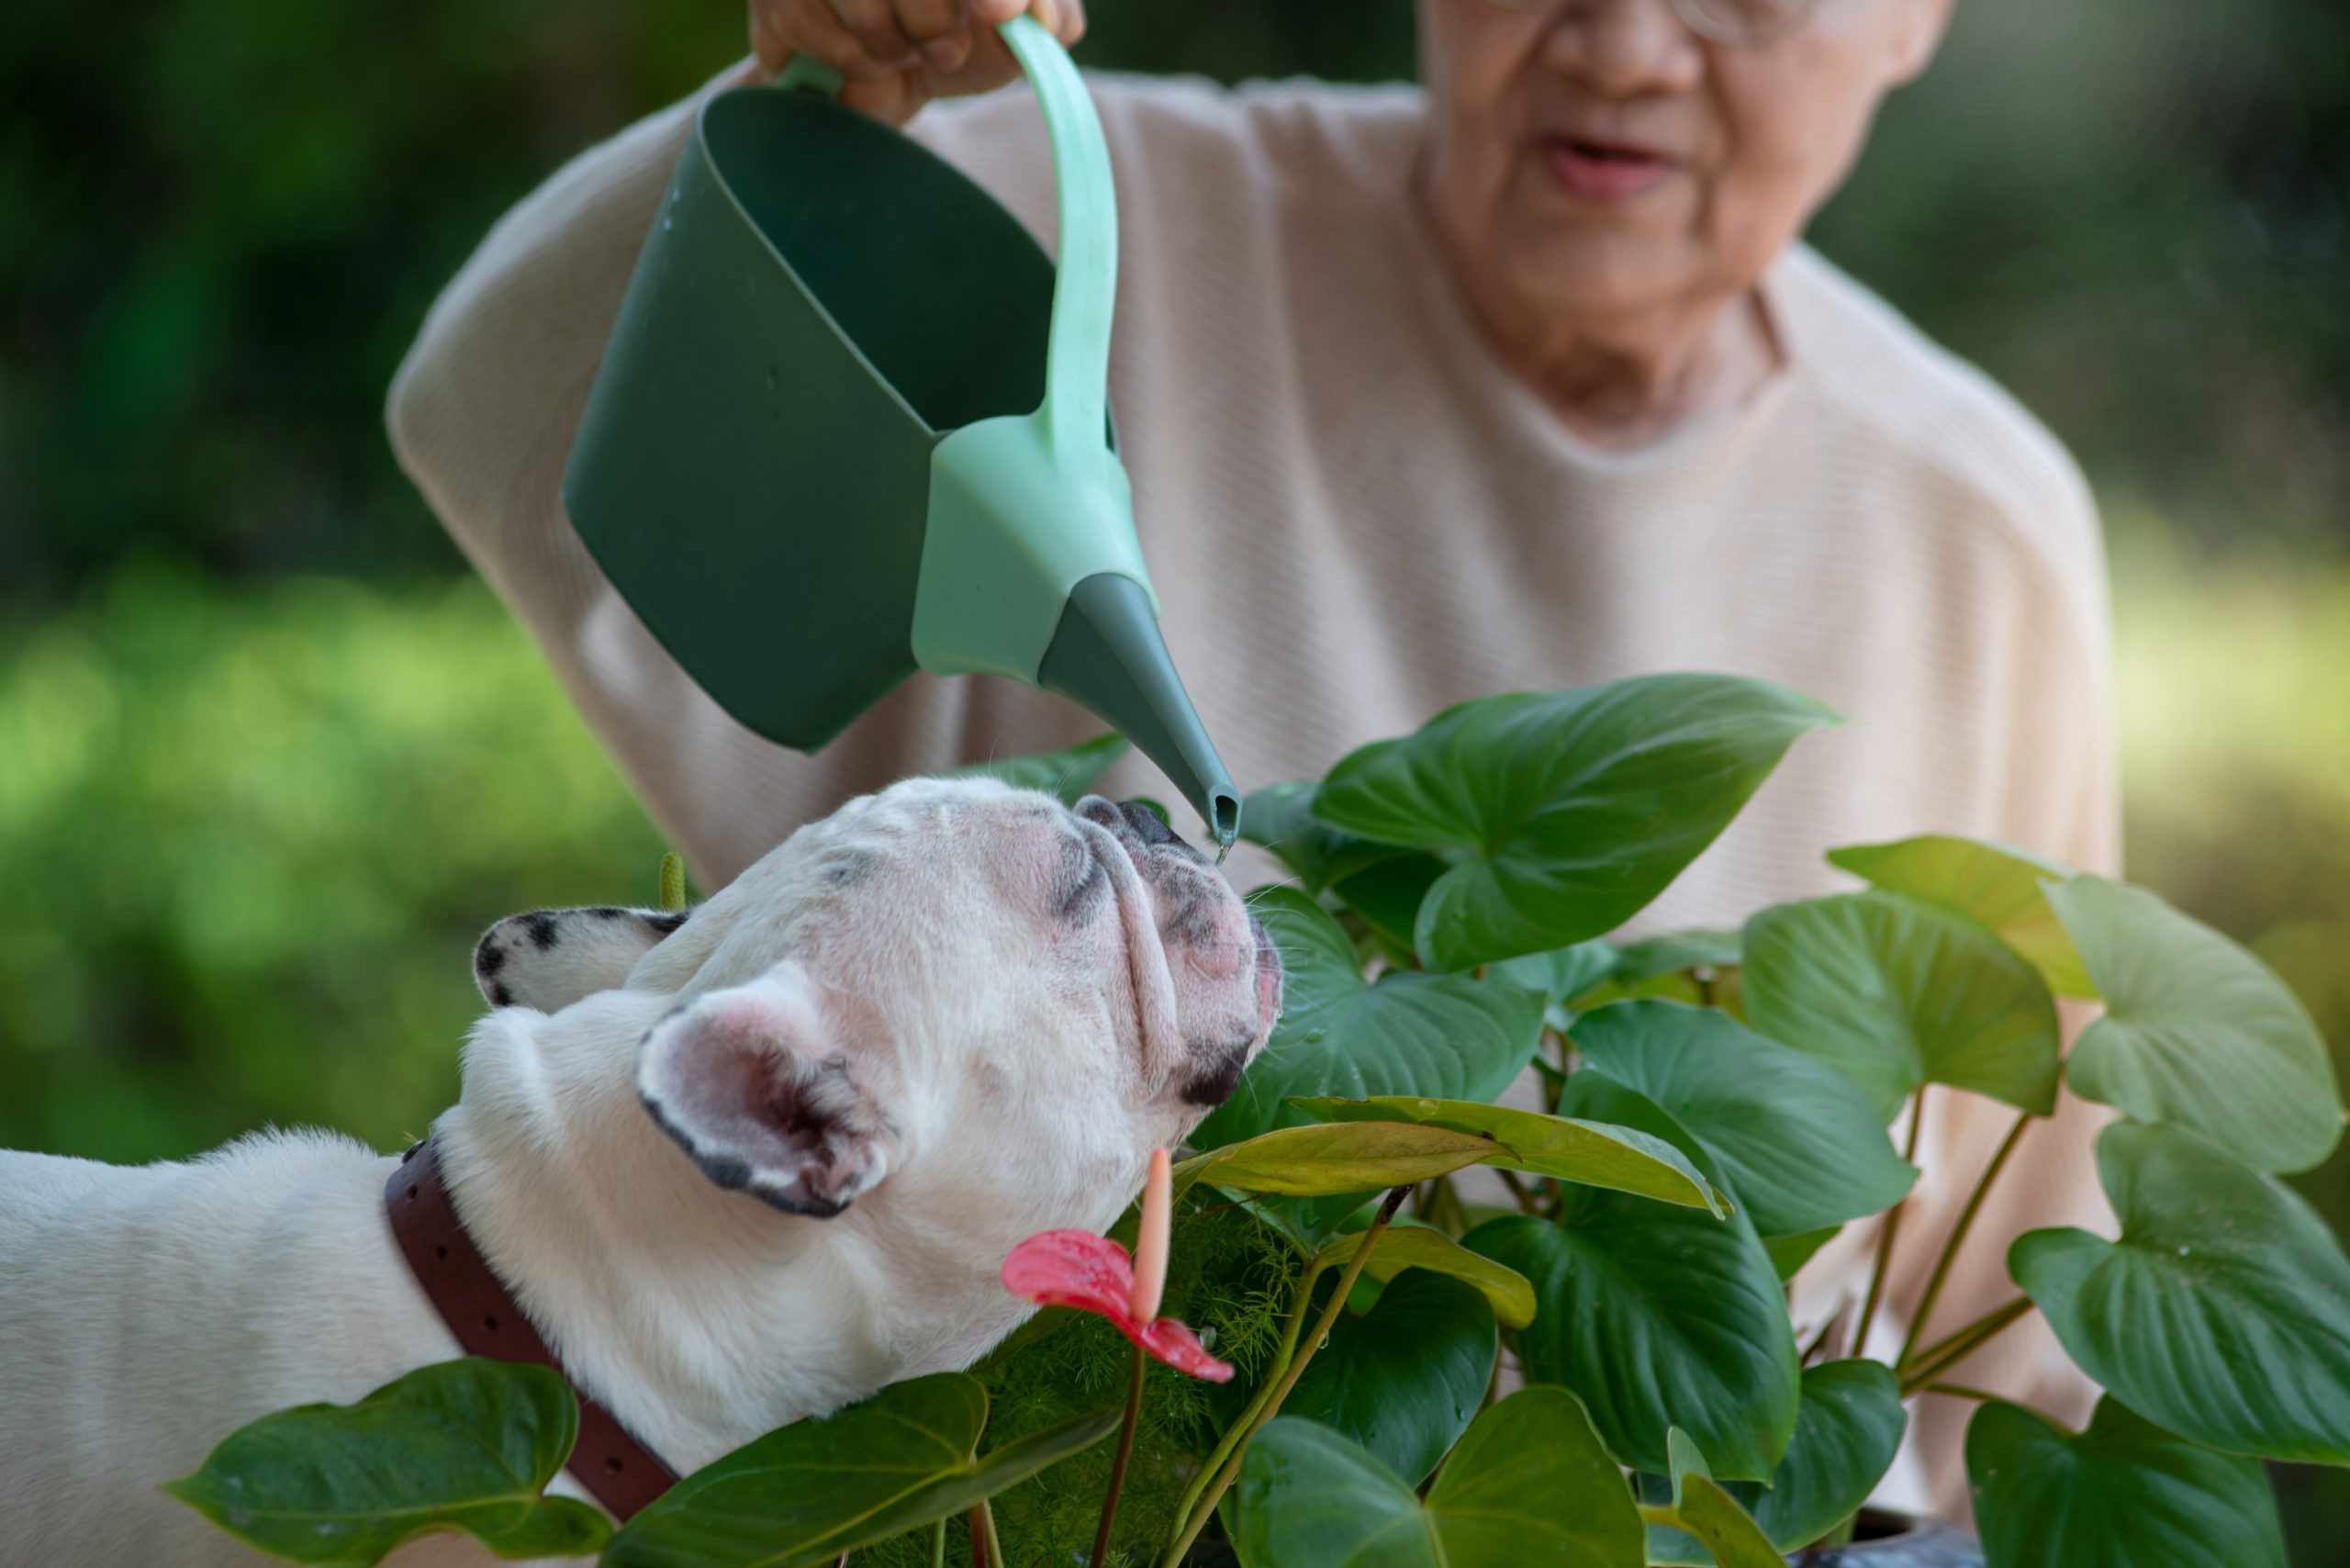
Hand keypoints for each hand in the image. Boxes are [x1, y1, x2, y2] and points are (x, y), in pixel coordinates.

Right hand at [749, 0, 1088, 126]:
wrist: (875, 84)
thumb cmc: (949, 44)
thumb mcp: (1009, 38)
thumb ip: (1045, 17)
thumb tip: (1037, 15)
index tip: (1005, 15)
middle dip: (931, 21)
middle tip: (944, 50)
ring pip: (861, 1)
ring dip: (885, 47)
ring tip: (894, 53)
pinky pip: (809, 22)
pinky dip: (844, 58)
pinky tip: (855, 56)